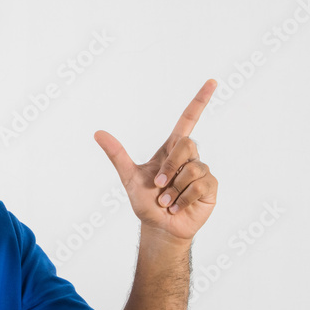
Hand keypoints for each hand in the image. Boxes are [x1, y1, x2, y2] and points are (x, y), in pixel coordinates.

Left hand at [95, 80, 218, 241]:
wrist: (159, 228)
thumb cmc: (146, 202)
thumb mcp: (129, 178)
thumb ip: (117, 155)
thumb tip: (97, 133)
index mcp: (171, 150)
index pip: (188, 119)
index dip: (199, 101)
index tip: (212, 82)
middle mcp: (189, 157)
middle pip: (188, 143)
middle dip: (171, 166)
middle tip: (160, 185)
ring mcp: (201, 171)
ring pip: (193, 168)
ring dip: (175, 189)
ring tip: (167, 201)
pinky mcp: (210, 187)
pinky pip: (200, 185)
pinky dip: (184, 198)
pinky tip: (177, 207)